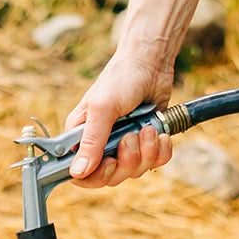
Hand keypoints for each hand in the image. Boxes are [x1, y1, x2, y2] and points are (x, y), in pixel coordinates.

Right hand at [63, 51, 174, 188]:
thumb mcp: (103, 107)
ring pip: (135, 170)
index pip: (80, 174)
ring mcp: (125, 144)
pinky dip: (161, 150)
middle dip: (127, 160)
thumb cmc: (122, 77)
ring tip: (148, 128)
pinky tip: (161, 133)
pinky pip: (155, 162)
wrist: (152, 62)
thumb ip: (92, 141)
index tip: (110, 162)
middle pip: (111, 176)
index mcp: (82, 136)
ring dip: (146, 151)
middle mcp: (102, 143)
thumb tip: (77, 173)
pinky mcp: (147, 141)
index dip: (96, 176)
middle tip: (132, 137)